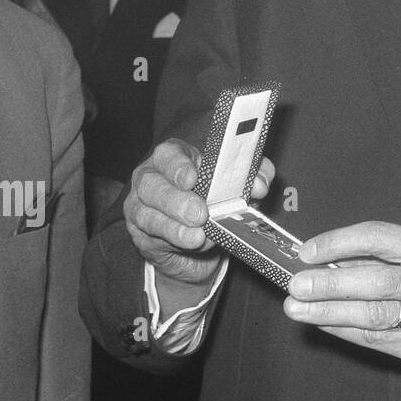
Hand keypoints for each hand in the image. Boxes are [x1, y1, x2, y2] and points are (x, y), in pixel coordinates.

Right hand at [124, 137, 273, 293]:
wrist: (198, 245)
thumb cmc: (214, 203)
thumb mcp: (236, 187)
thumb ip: (250, 178)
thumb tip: (260, 184)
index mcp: (174, 158)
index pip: (168, 154)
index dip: (178, 165)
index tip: (193, 178)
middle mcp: (151, 179)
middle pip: (152, 184)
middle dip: (176, 199)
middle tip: (200, 213)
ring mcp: (140, 207)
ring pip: (148, 213)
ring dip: (176, 225)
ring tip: (199, 235)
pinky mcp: (141, 234)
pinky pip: (153, 236)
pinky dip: (176, 239)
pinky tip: (193, 242)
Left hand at [284, 223, 400, 383]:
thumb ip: (382, 260)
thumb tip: (328, 258)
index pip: (379, 238)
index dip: (339, 242)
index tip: (308, 251)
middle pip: (376, 281)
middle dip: (330, 283)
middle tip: (297, 283)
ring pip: (372, 315)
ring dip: (328, 311)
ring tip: (297, 307)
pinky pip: (374, 339)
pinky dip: (342, 330)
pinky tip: (321, 323)